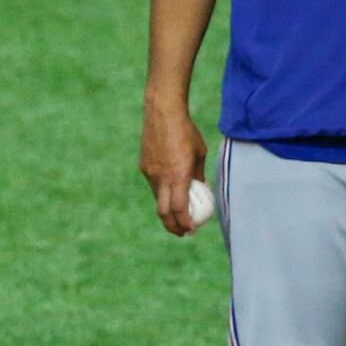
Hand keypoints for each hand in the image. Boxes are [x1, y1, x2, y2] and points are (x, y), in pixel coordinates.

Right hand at [141, 96, 207, 236]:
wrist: (163, 112)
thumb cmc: (187, 131)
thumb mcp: (200, 154)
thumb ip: (198, 174)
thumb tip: (200, 188)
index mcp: (178, 176)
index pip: (179, 209)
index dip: (185, 223)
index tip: (191, 231)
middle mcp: (162, 177)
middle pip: (163, 212)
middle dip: (172, 226)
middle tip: (182, 232)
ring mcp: (150, 172)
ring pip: (158, 198)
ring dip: (167, 210)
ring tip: (177, 215)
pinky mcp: (144, 166)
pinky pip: (154, 184)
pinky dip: (162, 192)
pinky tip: (170, 189)